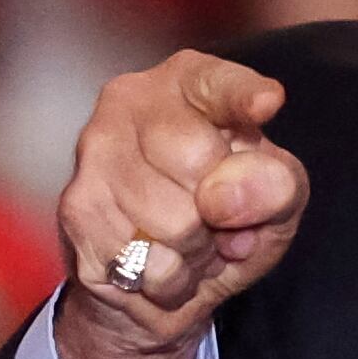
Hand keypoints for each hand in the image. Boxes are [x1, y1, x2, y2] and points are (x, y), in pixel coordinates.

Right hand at [54, 51, 308, 358]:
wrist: (167, 275)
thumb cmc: (231, 210)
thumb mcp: (281, 193)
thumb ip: (276, 184)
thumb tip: (224, 197)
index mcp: (191, 81)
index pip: (218, 84)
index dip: (244, 95)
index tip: (268, 102)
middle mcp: (131, 103)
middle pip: (196, 158)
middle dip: (224, 206)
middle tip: (220, 214)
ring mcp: (95, 155)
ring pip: (174, 221)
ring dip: (199, 250)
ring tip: (194, 239)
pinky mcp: (76, 212)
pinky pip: (147, 264)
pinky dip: (172, 278)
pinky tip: (165, 259)